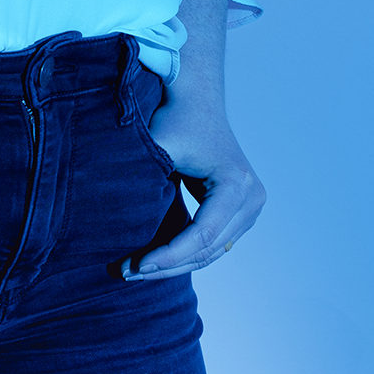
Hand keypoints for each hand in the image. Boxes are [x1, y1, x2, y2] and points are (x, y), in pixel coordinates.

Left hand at [126, 81, 265, 279]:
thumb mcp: (160, 148)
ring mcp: (250, 206)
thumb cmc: (176, 119)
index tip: (136, 265)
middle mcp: (251, 199)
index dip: (169, 255)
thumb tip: (123, 227)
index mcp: (235, 184)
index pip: (202, 233)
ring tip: (138, 270)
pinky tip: (157, 259)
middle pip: (210, 248)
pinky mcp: (241, 209)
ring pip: (213, 250)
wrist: (196, 100)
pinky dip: (187, 252)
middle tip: (130, 273)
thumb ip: (146, 182)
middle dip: (169, 265)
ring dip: (177, 263)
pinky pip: (215, 241)